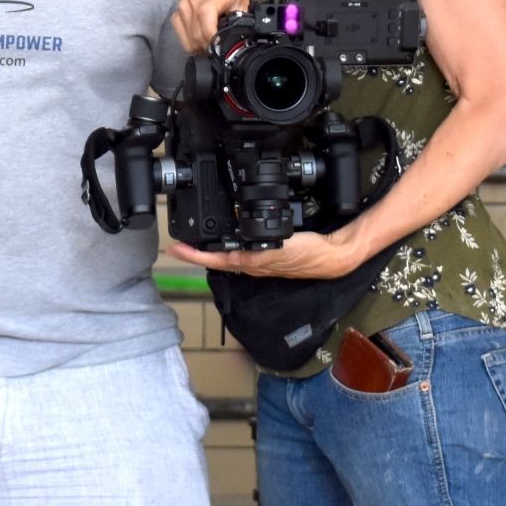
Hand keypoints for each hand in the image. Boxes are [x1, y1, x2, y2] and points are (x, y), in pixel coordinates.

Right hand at [170, 0, 251, 53]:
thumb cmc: (238, 6)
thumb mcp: (245, 12)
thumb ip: (239, 23)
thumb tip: (229, 42)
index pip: (205, 12)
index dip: (209, 32)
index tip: (218, 46)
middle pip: (196, 28)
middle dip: (207, 44)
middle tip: (218, 50)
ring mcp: (184, 4)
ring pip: (189, 35)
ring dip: (200, 46)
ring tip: (212, 45)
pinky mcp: (177, 13)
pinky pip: (180, 35)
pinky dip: (191, 44)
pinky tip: (201, 43)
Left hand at [171, 227, 369, 280]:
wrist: (330, 255)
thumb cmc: (307, 253)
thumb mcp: (278, 252)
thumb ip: (256, 256)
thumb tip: (232, 258)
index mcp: (250, 263)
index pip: (214, 260)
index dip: (193, 255)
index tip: (174, 249)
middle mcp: (251, 264)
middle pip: (215, 259)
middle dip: (195, 253)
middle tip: (176, 244)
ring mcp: (258, 260)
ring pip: (226, 256)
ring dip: (208, 250)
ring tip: (191, 242)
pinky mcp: (266, 254)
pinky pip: (241, 251)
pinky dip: (227, 247)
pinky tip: (222, 241)